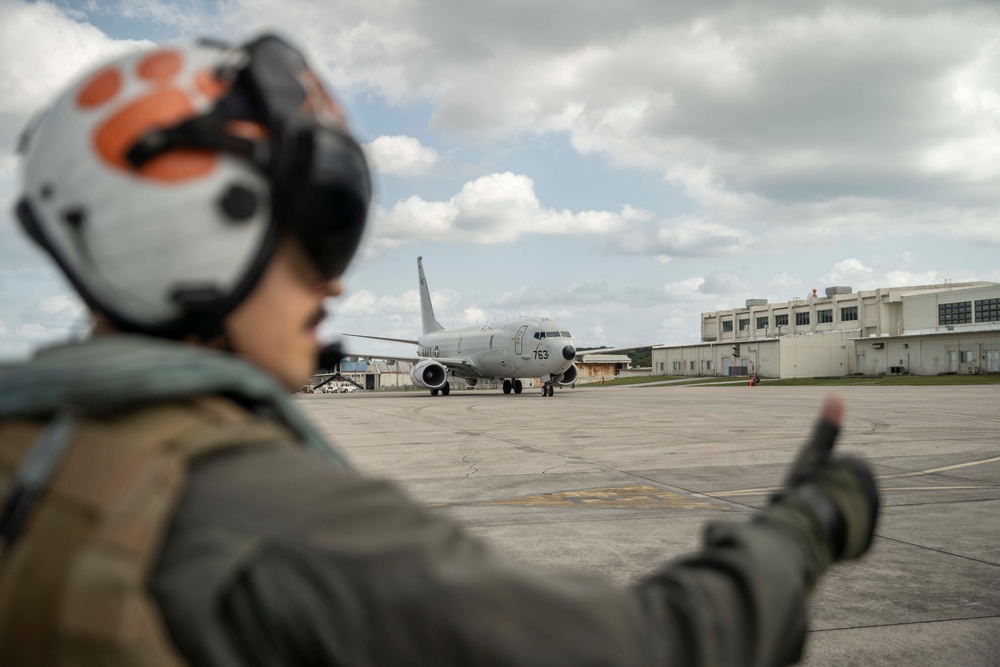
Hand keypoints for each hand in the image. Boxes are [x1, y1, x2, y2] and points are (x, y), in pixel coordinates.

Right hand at [779, 395, 879, 561]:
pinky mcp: (864, 547)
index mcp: (864, 474)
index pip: (838, 468)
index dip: (820, 473)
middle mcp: (873, 499)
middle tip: (810, 499)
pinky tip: (822, 533)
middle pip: (842, 492)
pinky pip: (846, 537)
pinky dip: (834, 535)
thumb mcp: (815, 453)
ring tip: (815, 516)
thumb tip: (837, 394)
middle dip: (827, 495)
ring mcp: (870, 524)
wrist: (804, 530)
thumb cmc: (807, 488)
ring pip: (843, 514)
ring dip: (829, 515)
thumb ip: (828, 427)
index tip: (811, 480)